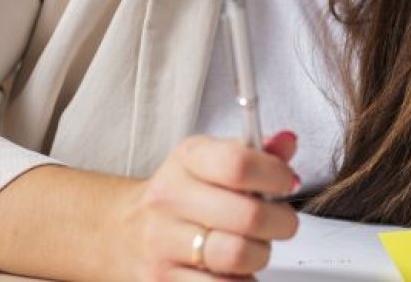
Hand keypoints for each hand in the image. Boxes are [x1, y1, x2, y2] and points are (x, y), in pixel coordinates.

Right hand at [114, 131, 300, 280]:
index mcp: (188, 159)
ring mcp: (163, 242)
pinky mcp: (161, 279)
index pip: (238, 163)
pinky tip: (236, 271)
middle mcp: (170, 198)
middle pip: (248, 215)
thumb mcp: (211, 161)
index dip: (275, 175)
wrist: (123, 231)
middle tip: (281, 222)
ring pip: (237, 256)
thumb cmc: (180, 194)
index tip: (286, 183)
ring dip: (261, 255)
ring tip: (255, 248)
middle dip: (281, 222)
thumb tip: (287, 143)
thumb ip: (254, 152)